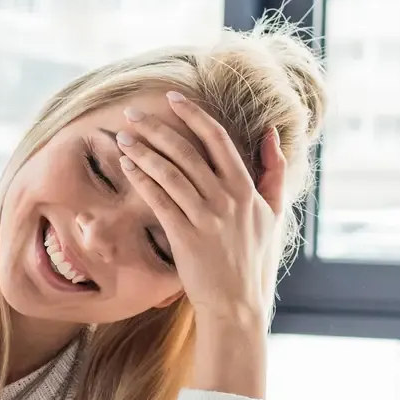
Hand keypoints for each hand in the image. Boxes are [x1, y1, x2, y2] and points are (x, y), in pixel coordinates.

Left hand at [115, 91, 287, 317]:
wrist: (237, 302)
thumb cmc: (253, 258)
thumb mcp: (273, 213)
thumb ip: (275, 172)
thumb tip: (271, 133)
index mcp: (246, 189)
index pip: (218, 139)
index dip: (194, 114)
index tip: (173, 98)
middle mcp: (226, 199)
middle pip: (187, 150)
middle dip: (157, 127)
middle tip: (132, 112)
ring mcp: (206, 217)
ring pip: (170, 172)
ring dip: (143, 151)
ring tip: (124, 137)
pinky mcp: (185, 236)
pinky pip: (160, 200)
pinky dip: (142, 179)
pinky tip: (127, 166)